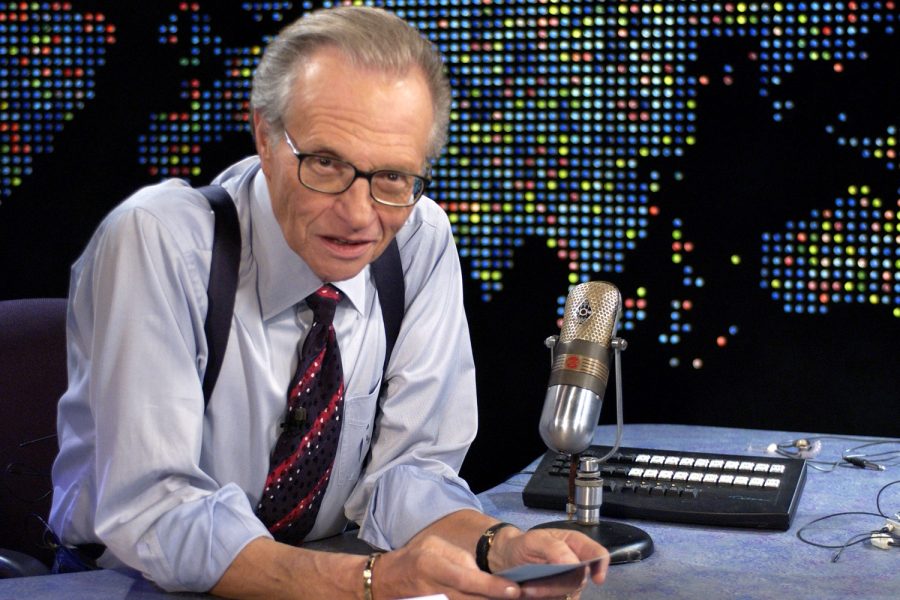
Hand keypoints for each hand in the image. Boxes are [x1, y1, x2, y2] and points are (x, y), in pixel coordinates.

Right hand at [372, 534, 522, 598]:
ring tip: (506, 598)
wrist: (384, 582)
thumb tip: (481, 573)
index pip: (467, 579)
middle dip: (496, 599)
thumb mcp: (433, 546)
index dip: (492, 587)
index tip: (514, 590)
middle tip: (521, 596)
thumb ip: (459, 557)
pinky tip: (488, 599)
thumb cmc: (414, 558)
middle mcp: (433, 589)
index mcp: (433, 565)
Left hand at [489, 528, 608, 598]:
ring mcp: (570, 581)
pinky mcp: (561, 595)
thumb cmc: (523, 545)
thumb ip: (553, 547)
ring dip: (546, 594)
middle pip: (579, 580)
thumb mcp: (533, 540)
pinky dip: (544, 598)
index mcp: (575, 544)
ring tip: (526, 589)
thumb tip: (572, 562)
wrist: (508, 559)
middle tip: (529, 587)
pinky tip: (530, 593)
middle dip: (554, 586)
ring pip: (569, 594)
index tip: (597, 580)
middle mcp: (577, 564)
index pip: (598, 554)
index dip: (602, 566)